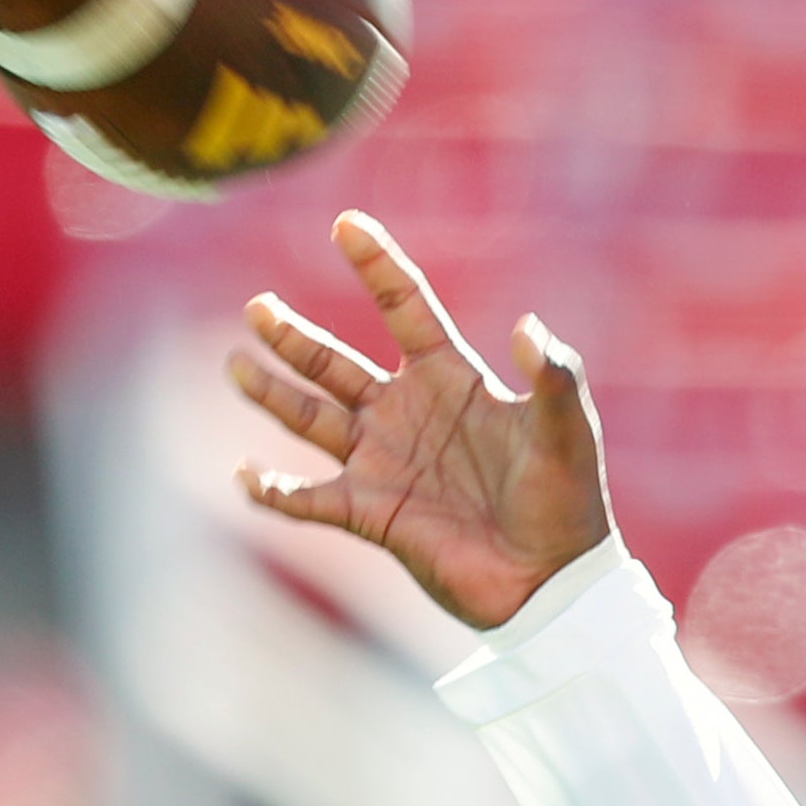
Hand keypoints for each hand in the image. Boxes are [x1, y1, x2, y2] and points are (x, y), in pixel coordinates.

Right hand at [229, 211, 612, 626]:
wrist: (552, 581)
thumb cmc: (567, 502)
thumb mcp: (569, 434)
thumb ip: (556, 378)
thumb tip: (528, 326)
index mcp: (452, 380)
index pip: (405, 308)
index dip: (378, 265)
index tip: (346, 224)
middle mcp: (407, 413)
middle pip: (336, 363)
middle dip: (294, 337)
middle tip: (258, 307)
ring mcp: (383, 462)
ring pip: (310, 418)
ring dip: (272, 393)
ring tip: (237, 364)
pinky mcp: (370, 513)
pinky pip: (308, 500)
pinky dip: (274, 491)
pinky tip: (245, 475)